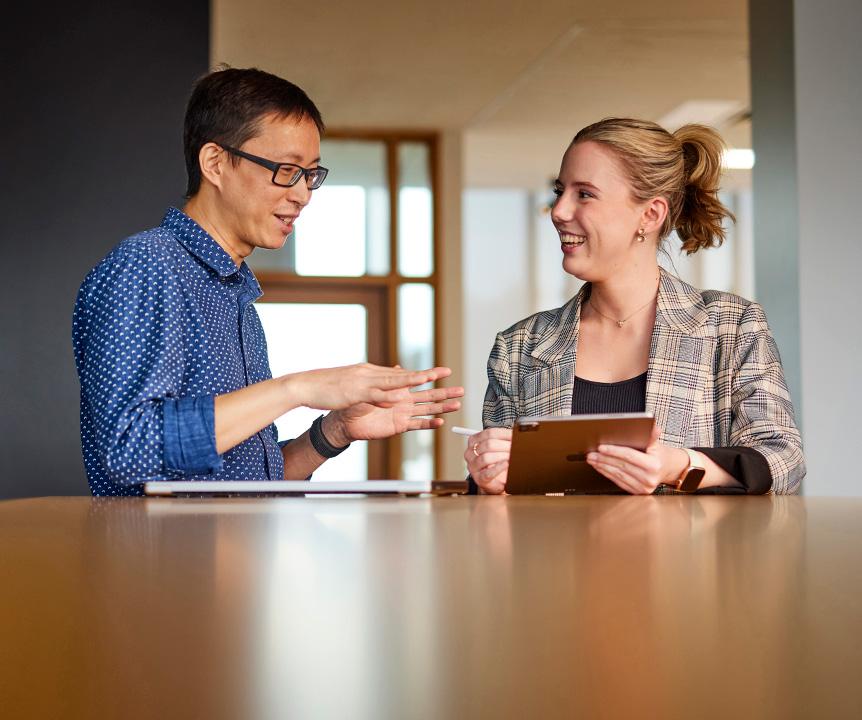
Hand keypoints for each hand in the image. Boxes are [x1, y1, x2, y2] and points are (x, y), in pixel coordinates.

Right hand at [285, 363, 452, 411]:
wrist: (306, 387)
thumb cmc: (330, 387)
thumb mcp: (354, 383)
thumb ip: (372, 382)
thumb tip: (384, 378)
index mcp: (373, 373)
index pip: (402, 374)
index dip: (423, 374)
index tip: (442, 372)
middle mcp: (372, 375)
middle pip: (405, 376)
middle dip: (427, 376)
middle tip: (448, 374)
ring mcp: (364, 383)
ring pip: (393, 382)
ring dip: (412, 382)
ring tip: (432, 380)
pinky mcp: (354, 394)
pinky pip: (373, 396)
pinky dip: (386, 397)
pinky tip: (400, 398)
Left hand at [324, 384, 463, 443]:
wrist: (345, 419)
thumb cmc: (356, 400)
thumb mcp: (371, 385)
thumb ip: (388, 379)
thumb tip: (399, 368)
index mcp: (398, 388)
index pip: (419, 379)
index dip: (433, 375)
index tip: (447, 370)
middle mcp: (404, 400)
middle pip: (429, 395)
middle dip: (445, 392)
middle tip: (460, 390)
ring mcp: (403, 413)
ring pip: (427, 409)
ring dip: (442, 407)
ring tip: (456, 405)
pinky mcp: (399, 425)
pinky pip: (416, 424)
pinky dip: (428, 423)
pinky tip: (439, 422)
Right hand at [464, 427, 511, 494]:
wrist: (496, 480)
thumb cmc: (496, 462)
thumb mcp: (498, 447)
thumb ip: (504, 439)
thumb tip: (516, 433)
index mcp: (474, 442)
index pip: (489, 433)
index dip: (504, 434)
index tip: (514, 436)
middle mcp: (471, 453)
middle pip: (488, 445)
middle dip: (505, 446)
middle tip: (515, 447)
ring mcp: (473, 466)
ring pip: (486, 458)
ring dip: (502, 456)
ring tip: (512, 457)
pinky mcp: (479, 478)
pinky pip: (488, 473)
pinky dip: (499, 468)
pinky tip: (506, 464)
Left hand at [585, 425, 688, 494]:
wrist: (667, 469)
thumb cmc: (659, 454)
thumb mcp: (656, 443)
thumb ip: (651, 435)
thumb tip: (652, 426)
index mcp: (654, 465)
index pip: (629, 456)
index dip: (614, 451)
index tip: (601, 447)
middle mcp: (649, 478)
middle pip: (621, 466)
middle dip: (604, 459)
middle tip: (591, 453)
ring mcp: (643, 488)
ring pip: (618, 475)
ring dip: (602, 467)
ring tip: (592, 459)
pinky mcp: (637, 492)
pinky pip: (619, 482)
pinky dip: (607, 474)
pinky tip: (600, 467)